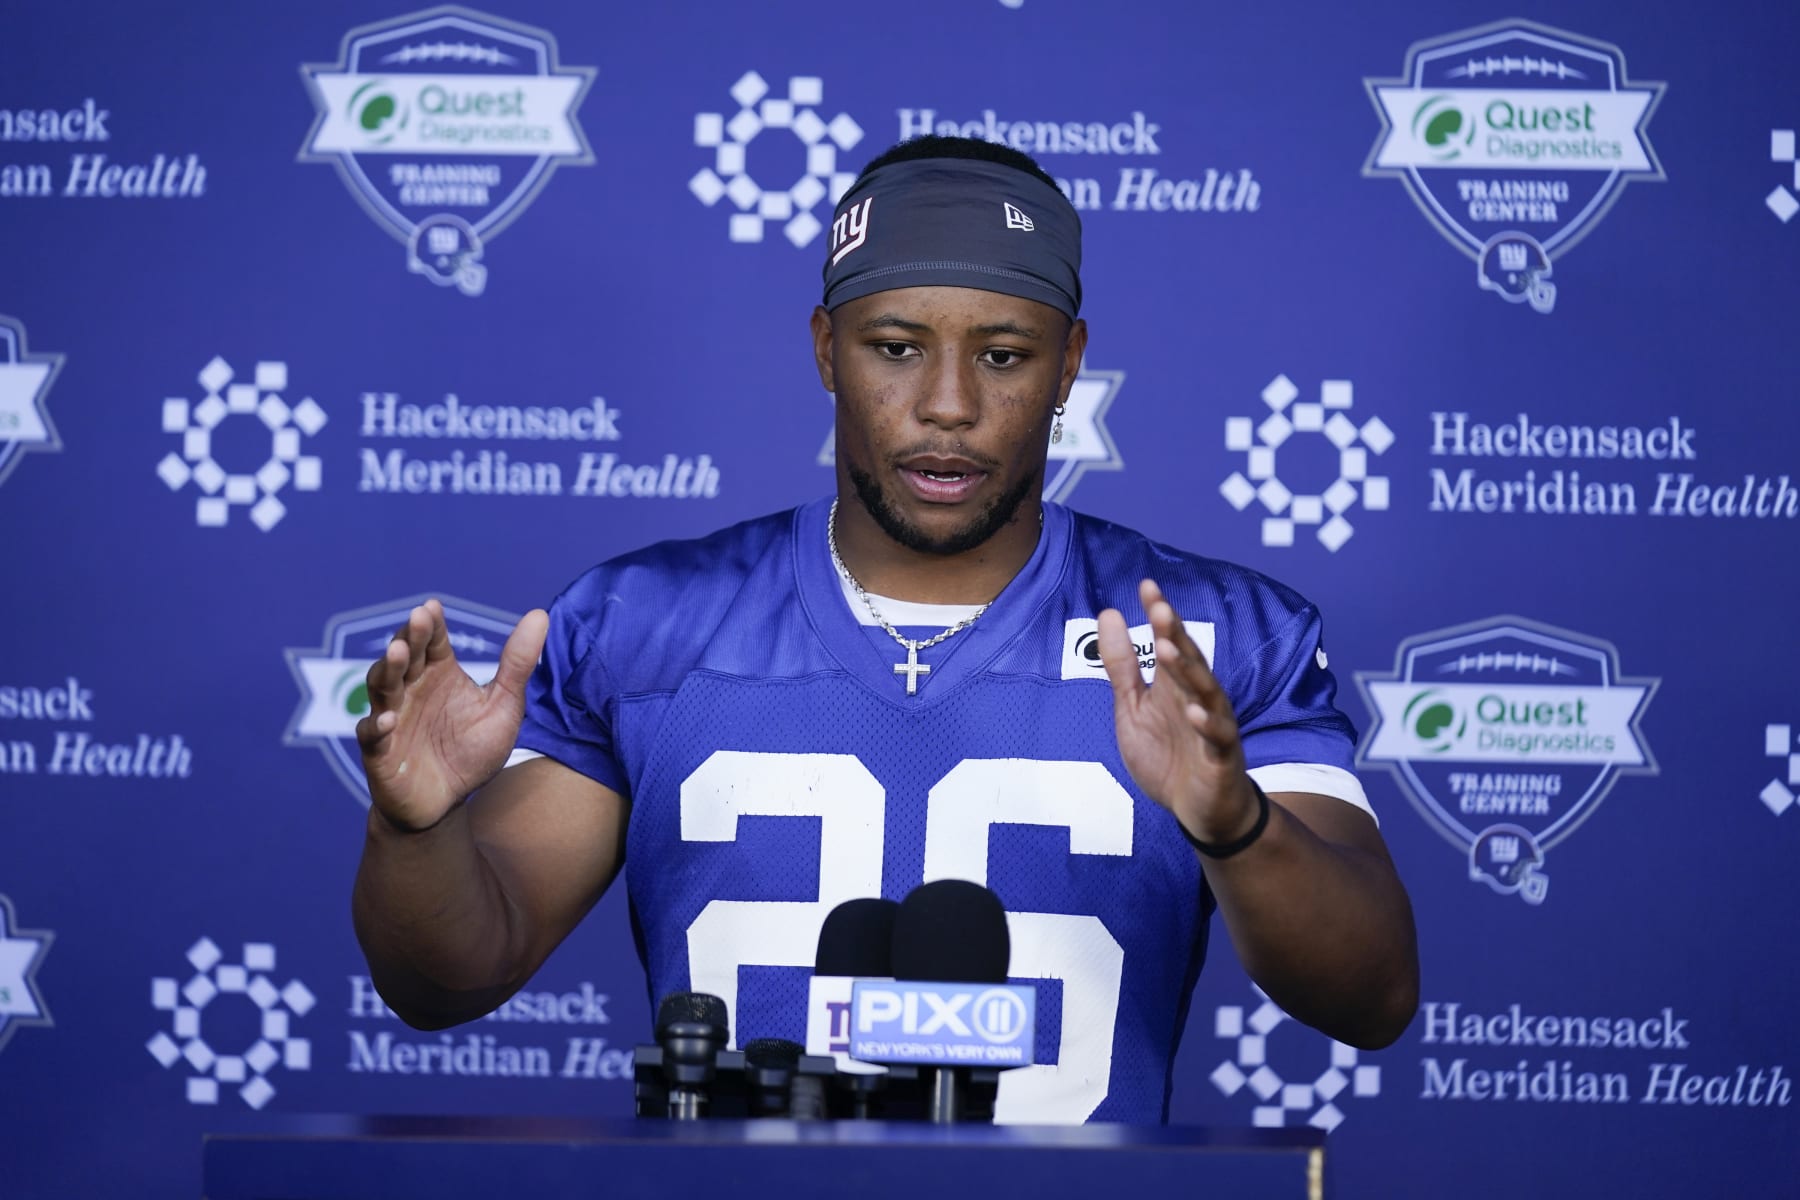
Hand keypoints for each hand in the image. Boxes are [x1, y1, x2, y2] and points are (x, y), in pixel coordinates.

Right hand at [355, 598, 548, 832]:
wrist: (448, 801)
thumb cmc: (472, 750)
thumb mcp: (503, 706)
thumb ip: (517, 664)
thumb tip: (541, 614)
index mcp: (438, 674)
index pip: (431, 641)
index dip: (430, 624)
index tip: (432, 607)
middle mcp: (411, 689)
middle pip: (405, 657)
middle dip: (408, 637)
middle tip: (416, 620)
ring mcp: (391, 718)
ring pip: (382, 687)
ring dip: (388, 669)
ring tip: (398, 653)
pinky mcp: (380, 752)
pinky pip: (372, 736)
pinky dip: (377, 726)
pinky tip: (389, 719)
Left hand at [1097, 579, 1259, 845]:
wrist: (1198, 811)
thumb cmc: (1168, 756)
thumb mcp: (1133, 708)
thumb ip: (1122, 665)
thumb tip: (1110, 612)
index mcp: (1175, 685)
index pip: (1170, 641)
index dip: (1160, 615)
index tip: (1147, 585)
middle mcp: (1197, 699)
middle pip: (1190, 661)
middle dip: (1175, 635)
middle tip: (1160, 609)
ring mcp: (1213, 727)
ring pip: (1205, 693)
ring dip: (1189, 672)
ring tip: (1170, 649)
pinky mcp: (1221, 758)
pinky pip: (1217, 739)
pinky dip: (1207, 725)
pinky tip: (1194, 712)